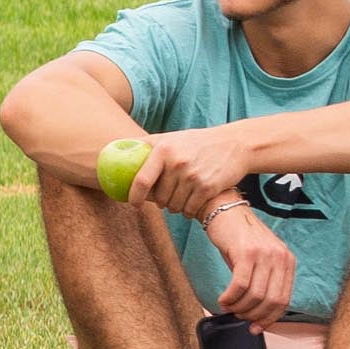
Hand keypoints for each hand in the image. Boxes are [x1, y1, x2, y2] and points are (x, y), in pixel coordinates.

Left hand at [129, 127, 252, 219]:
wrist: (235, 145)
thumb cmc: (196, 142)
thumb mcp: (170, 138)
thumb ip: (145, 144)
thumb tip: (114, 148)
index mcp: (164, 150)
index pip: (141, 180)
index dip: (133, 196)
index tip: (132, 203)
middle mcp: (177, 163)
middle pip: (158, 197)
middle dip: (159, 201)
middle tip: (164, 196)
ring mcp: (194, 177)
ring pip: (173, 206)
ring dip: (175, 206)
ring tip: (180, 197)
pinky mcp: (208, 188)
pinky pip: (190, 209)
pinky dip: (189, 210)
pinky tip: (192, 202)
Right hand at [204, 205, 294, 330]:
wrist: (225, 211)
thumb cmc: (238, 238)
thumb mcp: (258, 259)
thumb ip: (262, 280)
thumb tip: (256, 311)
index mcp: (287, 261)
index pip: (284, 300)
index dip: (269, 318)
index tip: (255, 327)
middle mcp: (280, 257)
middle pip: (271, 300)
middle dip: (252, 314)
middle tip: (238, 316)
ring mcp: (264, 254)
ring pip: (255, 295)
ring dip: (239, 307)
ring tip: (228, 307)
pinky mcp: (246, 252)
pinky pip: (240, 285)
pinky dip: (230, 298)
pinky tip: (222, 299)